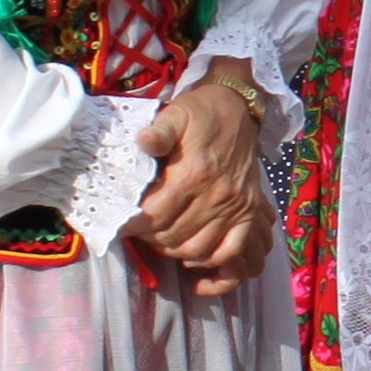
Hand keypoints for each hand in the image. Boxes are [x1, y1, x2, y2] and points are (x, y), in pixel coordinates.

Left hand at [129, 74, 272, 295]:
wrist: (240, 108)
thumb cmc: (202, 112)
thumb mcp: (177, 113)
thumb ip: (158, 130)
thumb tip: (142, 142)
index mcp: (194, 173)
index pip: (155, 215)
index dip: (133, 225)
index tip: (121, 224)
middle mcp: (217, 195)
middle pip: (173, 236)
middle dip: (150, 239)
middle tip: (138, 232)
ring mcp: (236, 207)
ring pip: (198, 249)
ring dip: (175, 251)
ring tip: (160, 240)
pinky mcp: (248, 211)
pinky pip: (232, 250)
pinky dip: (211, 261)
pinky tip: (193, 255)